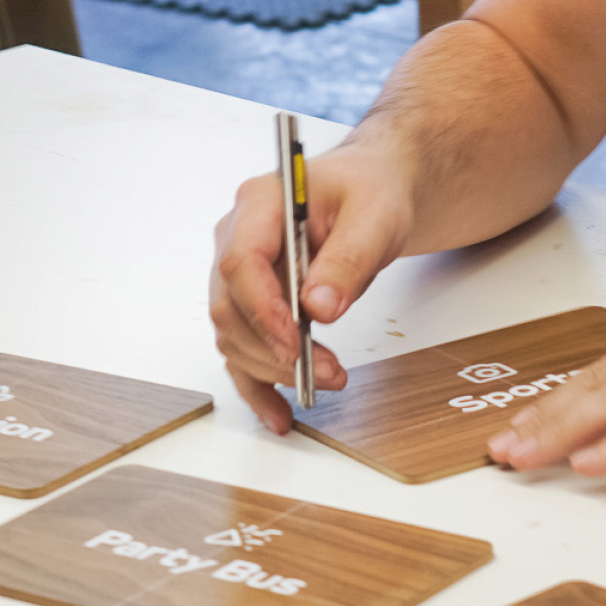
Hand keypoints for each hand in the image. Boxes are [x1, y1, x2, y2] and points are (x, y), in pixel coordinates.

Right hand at [209, 144, 415, 432]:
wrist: (369, 191)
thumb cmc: (369, 192)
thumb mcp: (375, 216)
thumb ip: (349, 258)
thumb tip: (319, 309)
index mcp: (259, 203)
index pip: (241, 262)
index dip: (263, 310)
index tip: (295, 344)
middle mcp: (235, 236)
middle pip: (230, 306)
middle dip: (273, 349)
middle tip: (327, 372)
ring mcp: (237, 272)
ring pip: (233, 335)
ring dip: (272, 369)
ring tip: (327, 381)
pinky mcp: (251, 302)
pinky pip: (242, 350)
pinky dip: (257, 385)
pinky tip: (277, 414)